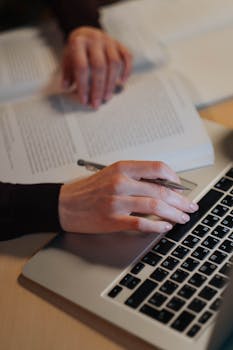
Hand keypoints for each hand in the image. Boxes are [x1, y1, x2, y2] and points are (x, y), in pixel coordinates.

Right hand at [58, 161, 198, 233]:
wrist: (64, 204)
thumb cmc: (88, 189)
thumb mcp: (112, 174)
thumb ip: (135, 177)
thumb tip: (163, 185)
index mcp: (122, 168)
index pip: (158, 168)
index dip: (174, 178)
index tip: (181, 187)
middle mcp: (121, 182)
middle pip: (161, 189)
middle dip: (181, 200)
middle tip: (190, 206)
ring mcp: (117, 201)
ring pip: (155, 206)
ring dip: (174, 213)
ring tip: (182, 218)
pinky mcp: (112, 219)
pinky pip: (142, 223)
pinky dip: (157, 226)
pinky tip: (165, 226)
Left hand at [62, 26, 132, 108]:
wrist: (86, 34)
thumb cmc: (76, 52)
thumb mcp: (67, 59)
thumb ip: (67, 73)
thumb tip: (66, 87)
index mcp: (78, 43)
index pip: (82, 67)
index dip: (83, 86)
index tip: (84, 101)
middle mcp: (95, 40)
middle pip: (99, 67)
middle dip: (98, 88)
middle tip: (96, 103)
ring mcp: (109, 41)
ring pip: (114, 63)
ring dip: (111, 83)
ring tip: (107, 97)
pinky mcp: (119, 44)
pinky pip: (127, 57)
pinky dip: (127, 70)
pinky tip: (122, 82)